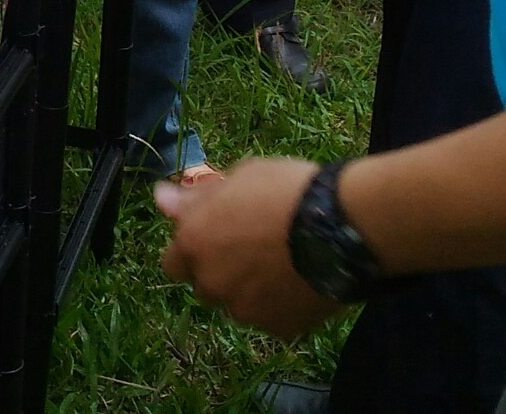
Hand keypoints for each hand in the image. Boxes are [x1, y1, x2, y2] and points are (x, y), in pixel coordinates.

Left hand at [157, 157, 344, 338]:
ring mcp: (245, 310)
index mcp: (194, 242)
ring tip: (284, 262)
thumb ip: (196, 197)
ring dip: (250, 290)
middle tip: (253, 249)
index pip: (173, 262)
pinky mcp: (278, 328)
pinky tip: (301, 279)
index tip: (214, 238)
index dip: (193, 250)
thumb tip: (161, 198)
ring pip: (238, 304)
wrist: (344, 224)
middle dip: (221, 272)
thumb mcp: (239, 177)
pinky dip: (281, 305)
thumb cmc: (288, 189)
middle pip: (205, 286)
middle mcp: (211, 282)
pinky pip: (272, 318)